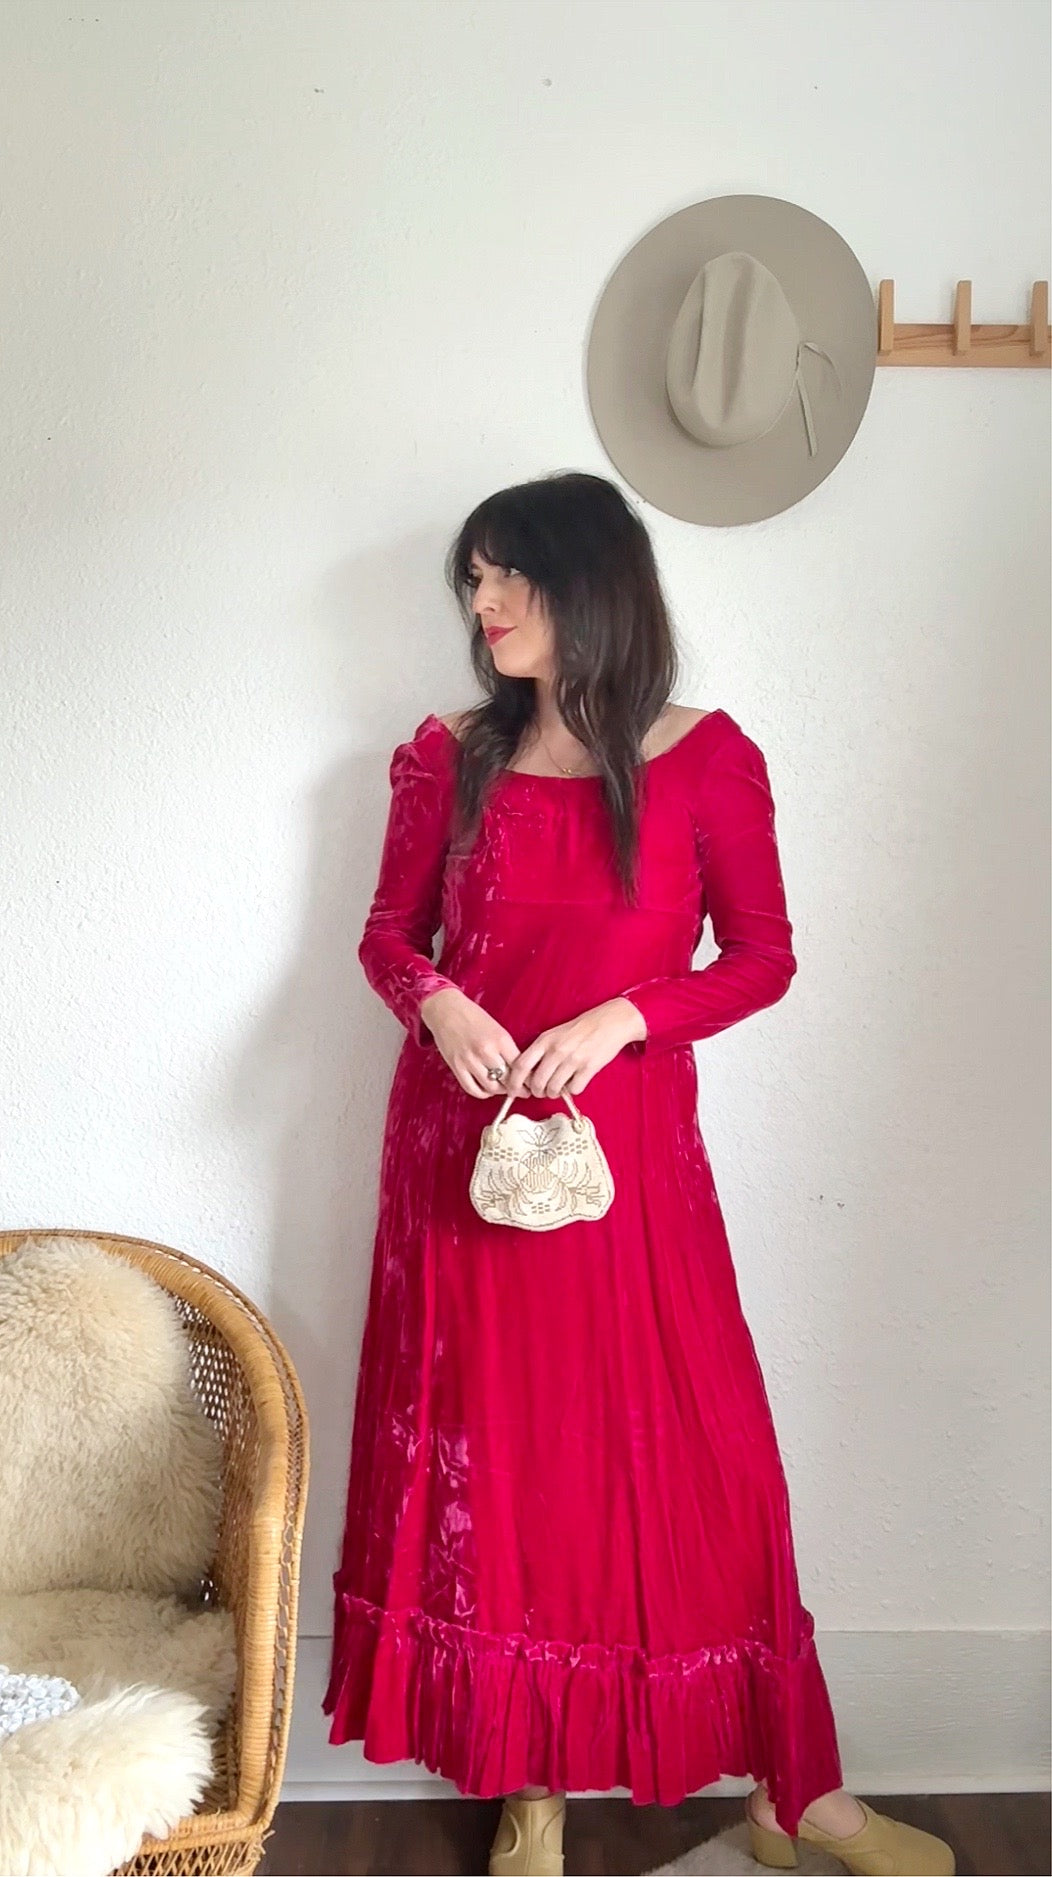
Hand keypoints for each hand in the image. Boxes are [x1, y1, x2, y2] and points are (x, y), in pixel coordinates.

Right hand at [419, 987, 522, 1099]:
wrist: (446, 1010)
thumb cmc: (473, 1016)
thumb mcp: (497, 1028)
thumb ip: (507, 1049)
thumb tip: (519, 1070)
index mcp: (500, 1039)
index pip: (520, 1067)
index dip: (527, 1079)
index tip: (530, 1083)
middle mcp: (486, 1051)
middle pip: (507, 1080)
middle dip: (516, 1088)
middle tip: (520, 1090)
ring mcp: (470, 1060)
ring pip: (491, 1087)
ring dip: (499, 1091)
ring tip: (502, 1088)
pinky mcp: (456, 1066)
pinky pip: (472, 1088)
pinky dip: (482, 1093)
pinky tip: (486, 1089)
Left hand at [501, 998, 645, 1100]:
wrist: (610, 1021)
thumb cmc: (581, 1028)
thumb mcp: (554, 1034)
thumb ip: (540, 1051)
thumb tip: (527, 1075)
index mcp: (545, 1040)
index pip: (521, 1065)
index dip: (514, 1082)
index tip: (513, 1090)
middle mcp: (556, 1050)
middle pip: (536, 1082)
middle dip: (537, 1092)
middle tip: (542, 1091)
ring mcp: (573, 1059)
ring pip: (554, 1089)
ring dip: (554, 1093)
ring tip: (558, 1088)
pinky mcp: (589, 1068)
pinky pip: (574, 1089)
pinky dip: (573, 1090)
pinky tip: (575, 1082)